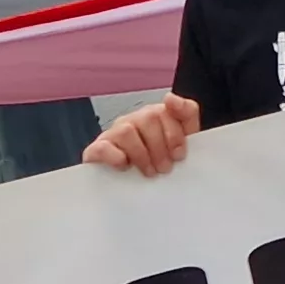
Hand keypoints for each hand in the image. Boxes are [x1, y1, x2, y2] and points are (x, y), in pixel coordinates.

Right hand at [83, 93, 199, 175]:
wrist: (125, 186)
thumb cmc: (155, 163)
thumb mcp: (178, 144)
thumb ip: (186, 116)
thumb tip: (171, 97)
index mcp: (158, 115)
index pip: (172, 108)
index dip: (176, 133)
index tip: (179, 154)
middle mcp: (135, 119)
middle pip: (149, 117)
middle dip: (161, 148)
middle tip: (164, 168)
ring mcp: (115, 132)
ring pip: (126, 131)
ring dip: (141, 155)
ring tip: (148, 171)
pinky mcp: (98, 148)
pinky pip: (103, 148)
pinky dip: (116, 158)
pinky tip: (125, 167)